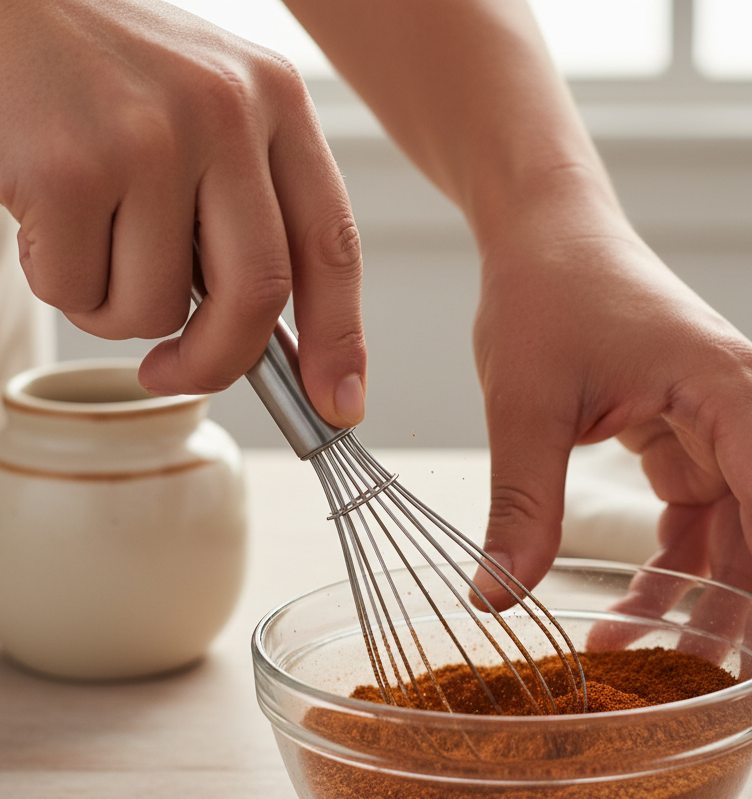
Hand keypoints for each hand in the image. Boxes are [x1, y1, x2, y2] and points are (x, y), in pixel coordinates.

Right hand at [0, 0, 364, 425]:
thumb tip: (278, 344)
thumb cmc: (102, 73)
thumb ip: (247, 207)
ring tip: (85, 240)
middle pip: (258, 295)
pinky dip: (57, 282)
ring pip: (157, 307)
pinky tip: (43, 219)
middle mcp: (226, 112)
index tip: (338, 404)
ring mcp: (149, 138)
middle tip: (174, 374)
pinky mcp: (68, 168)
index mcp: (276, 101)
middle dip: (216, 362)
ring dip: (115, 310)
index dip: (340, 341)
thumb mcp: (204, 111)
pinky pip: (78, 291)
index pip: (332, 247)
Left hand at [470, 181, 751, 765]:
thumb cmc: (550, 293)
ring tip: (670, 695)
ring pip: (737, 550)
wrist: (548, 235)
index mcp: (731, 394)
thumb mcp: (528, 402)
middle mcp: (748, 418)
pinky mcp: (693, 446)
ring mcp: (724, 434)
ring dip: (706, 619)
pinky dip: (666, 586)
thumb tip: (498, 600)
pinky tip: (622, 630)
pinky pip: (696, 534)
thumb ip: (522, 502)